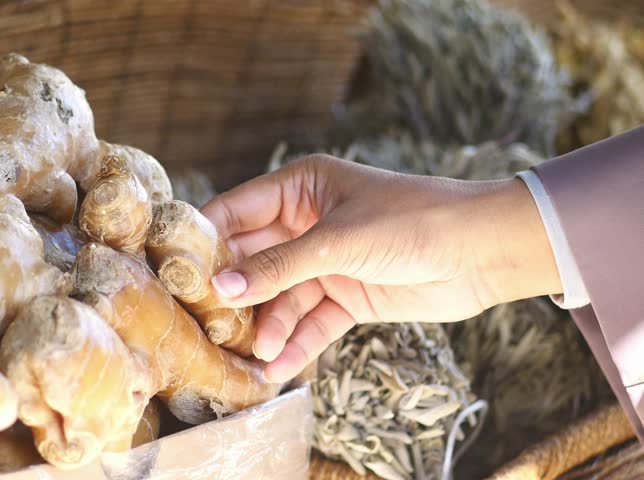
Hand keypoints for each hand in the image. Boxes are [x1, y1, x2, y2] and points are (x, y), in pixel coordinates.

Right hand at [201, 155, 560, 382]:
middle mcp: (307, 224)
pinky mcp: (346, 295)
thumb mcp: (339, 241)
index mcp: (301, 189)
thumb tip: (222, 287)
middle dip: (235, 292)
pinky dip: (297, 343)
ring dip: (267, 324)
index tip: (177, 272)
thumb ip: (280, 267)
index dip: (207, 240)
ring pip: (281, 297)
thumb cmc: (414, 220)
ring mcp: (326, 262)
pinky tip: (279, 367)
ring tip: (253, 352)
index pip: (238, 212)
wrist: (483, 251)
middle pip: (254, 260)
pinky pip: (311, 321)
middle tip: (206, 322)